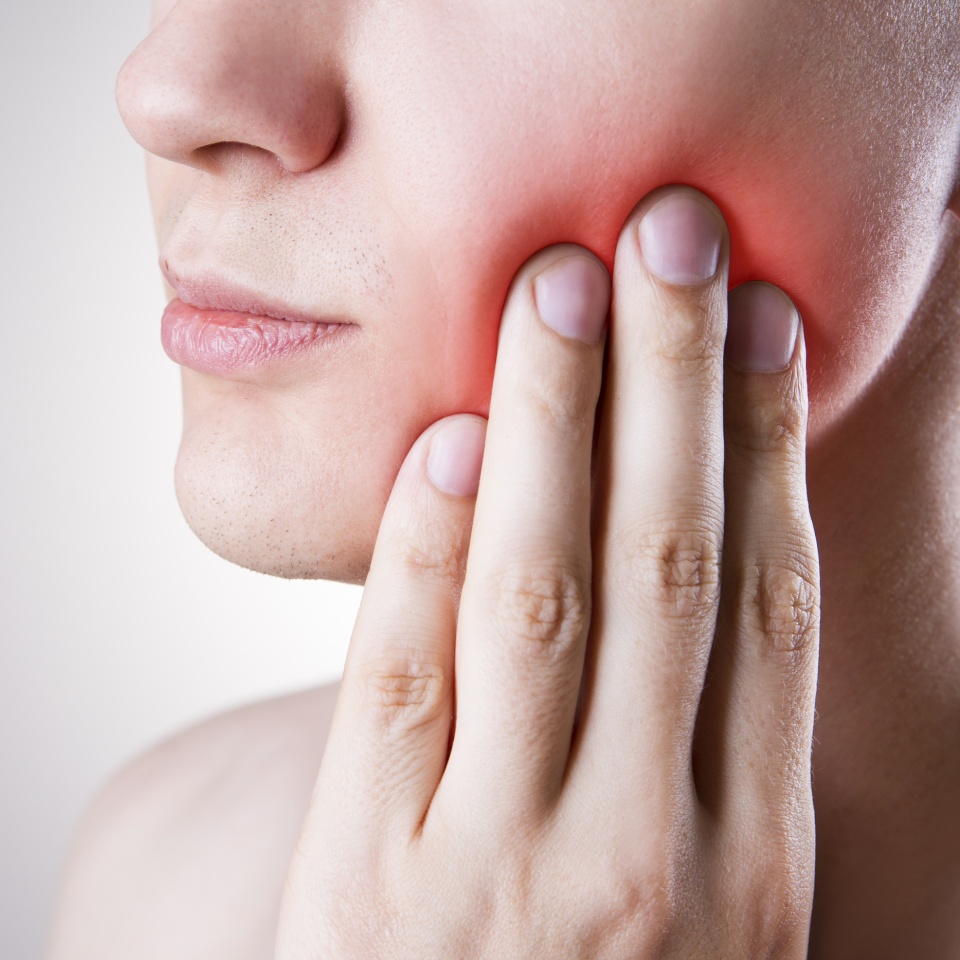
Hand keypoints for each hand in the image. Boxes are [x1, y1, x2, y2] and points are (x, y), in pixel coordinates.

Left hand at [276, 186, 819, 958]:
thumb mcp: (689, 900)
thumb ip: (692, 755)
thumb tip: (699, 547)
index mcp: (745, 856)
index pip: (764, 603)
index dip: (767, 445)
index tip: (762, 319)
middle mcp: (643, 853)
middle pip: (667, 564)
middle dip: (673, 382)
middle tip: (670, 234)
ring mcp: (501, 869)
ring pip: (541, 596)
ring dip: (556, 421)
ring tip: (562, 284)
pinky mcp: (368, 884)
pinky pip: (400, 680)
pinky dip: (426, 546)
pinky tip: (451, 435)